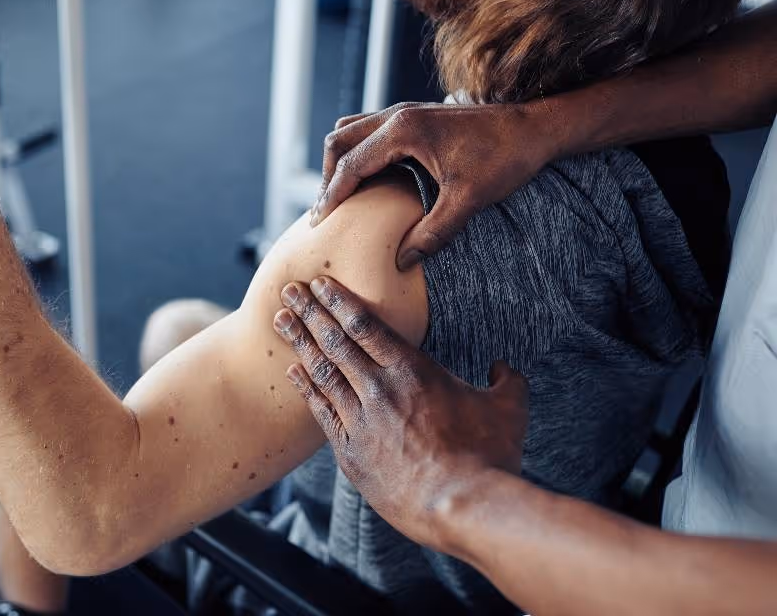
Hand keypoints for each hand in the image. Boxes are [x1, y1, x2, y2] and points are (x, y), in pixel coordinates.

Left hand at [272, 276, 528, 552]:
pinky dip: (306, 388)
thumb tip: (504, 368)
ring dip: (300, 343)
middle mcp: (380, 389)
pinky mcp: (351, 453)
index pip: (366, 325)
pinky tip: (294, 372)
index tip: (320, 283)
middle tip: (289, 290)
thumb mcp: (508, 409)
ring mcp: (361, 421)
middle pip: (336, 341)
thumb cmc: (489, 457)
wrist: (462, 506)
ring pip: (323, 372)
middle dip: (310, 311)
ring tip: (281, 321)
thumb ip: (505, 381)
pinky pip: (322, 412)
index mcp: (414, 370)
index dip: (340, 301)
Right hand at [311, 102, 556, 269]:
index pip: (349, 164)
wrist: (535, 127)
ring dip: (341, 161)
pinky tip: (370, 179)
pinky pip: (370, 129)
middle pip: (339, 141)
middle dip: (326, 176)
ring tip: (341, 195)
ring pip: (351, 130)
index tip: (320, 222)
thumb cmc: (505, 158)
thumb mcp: (469, 201)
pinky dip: (359, 152)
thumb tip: (401, 261)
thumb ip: (433, 232)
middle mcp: (397, 115)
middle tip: (325, 211)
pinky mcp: (415, 115)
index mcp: (403, 131)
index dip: (330, 195)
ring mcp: (405, 111)